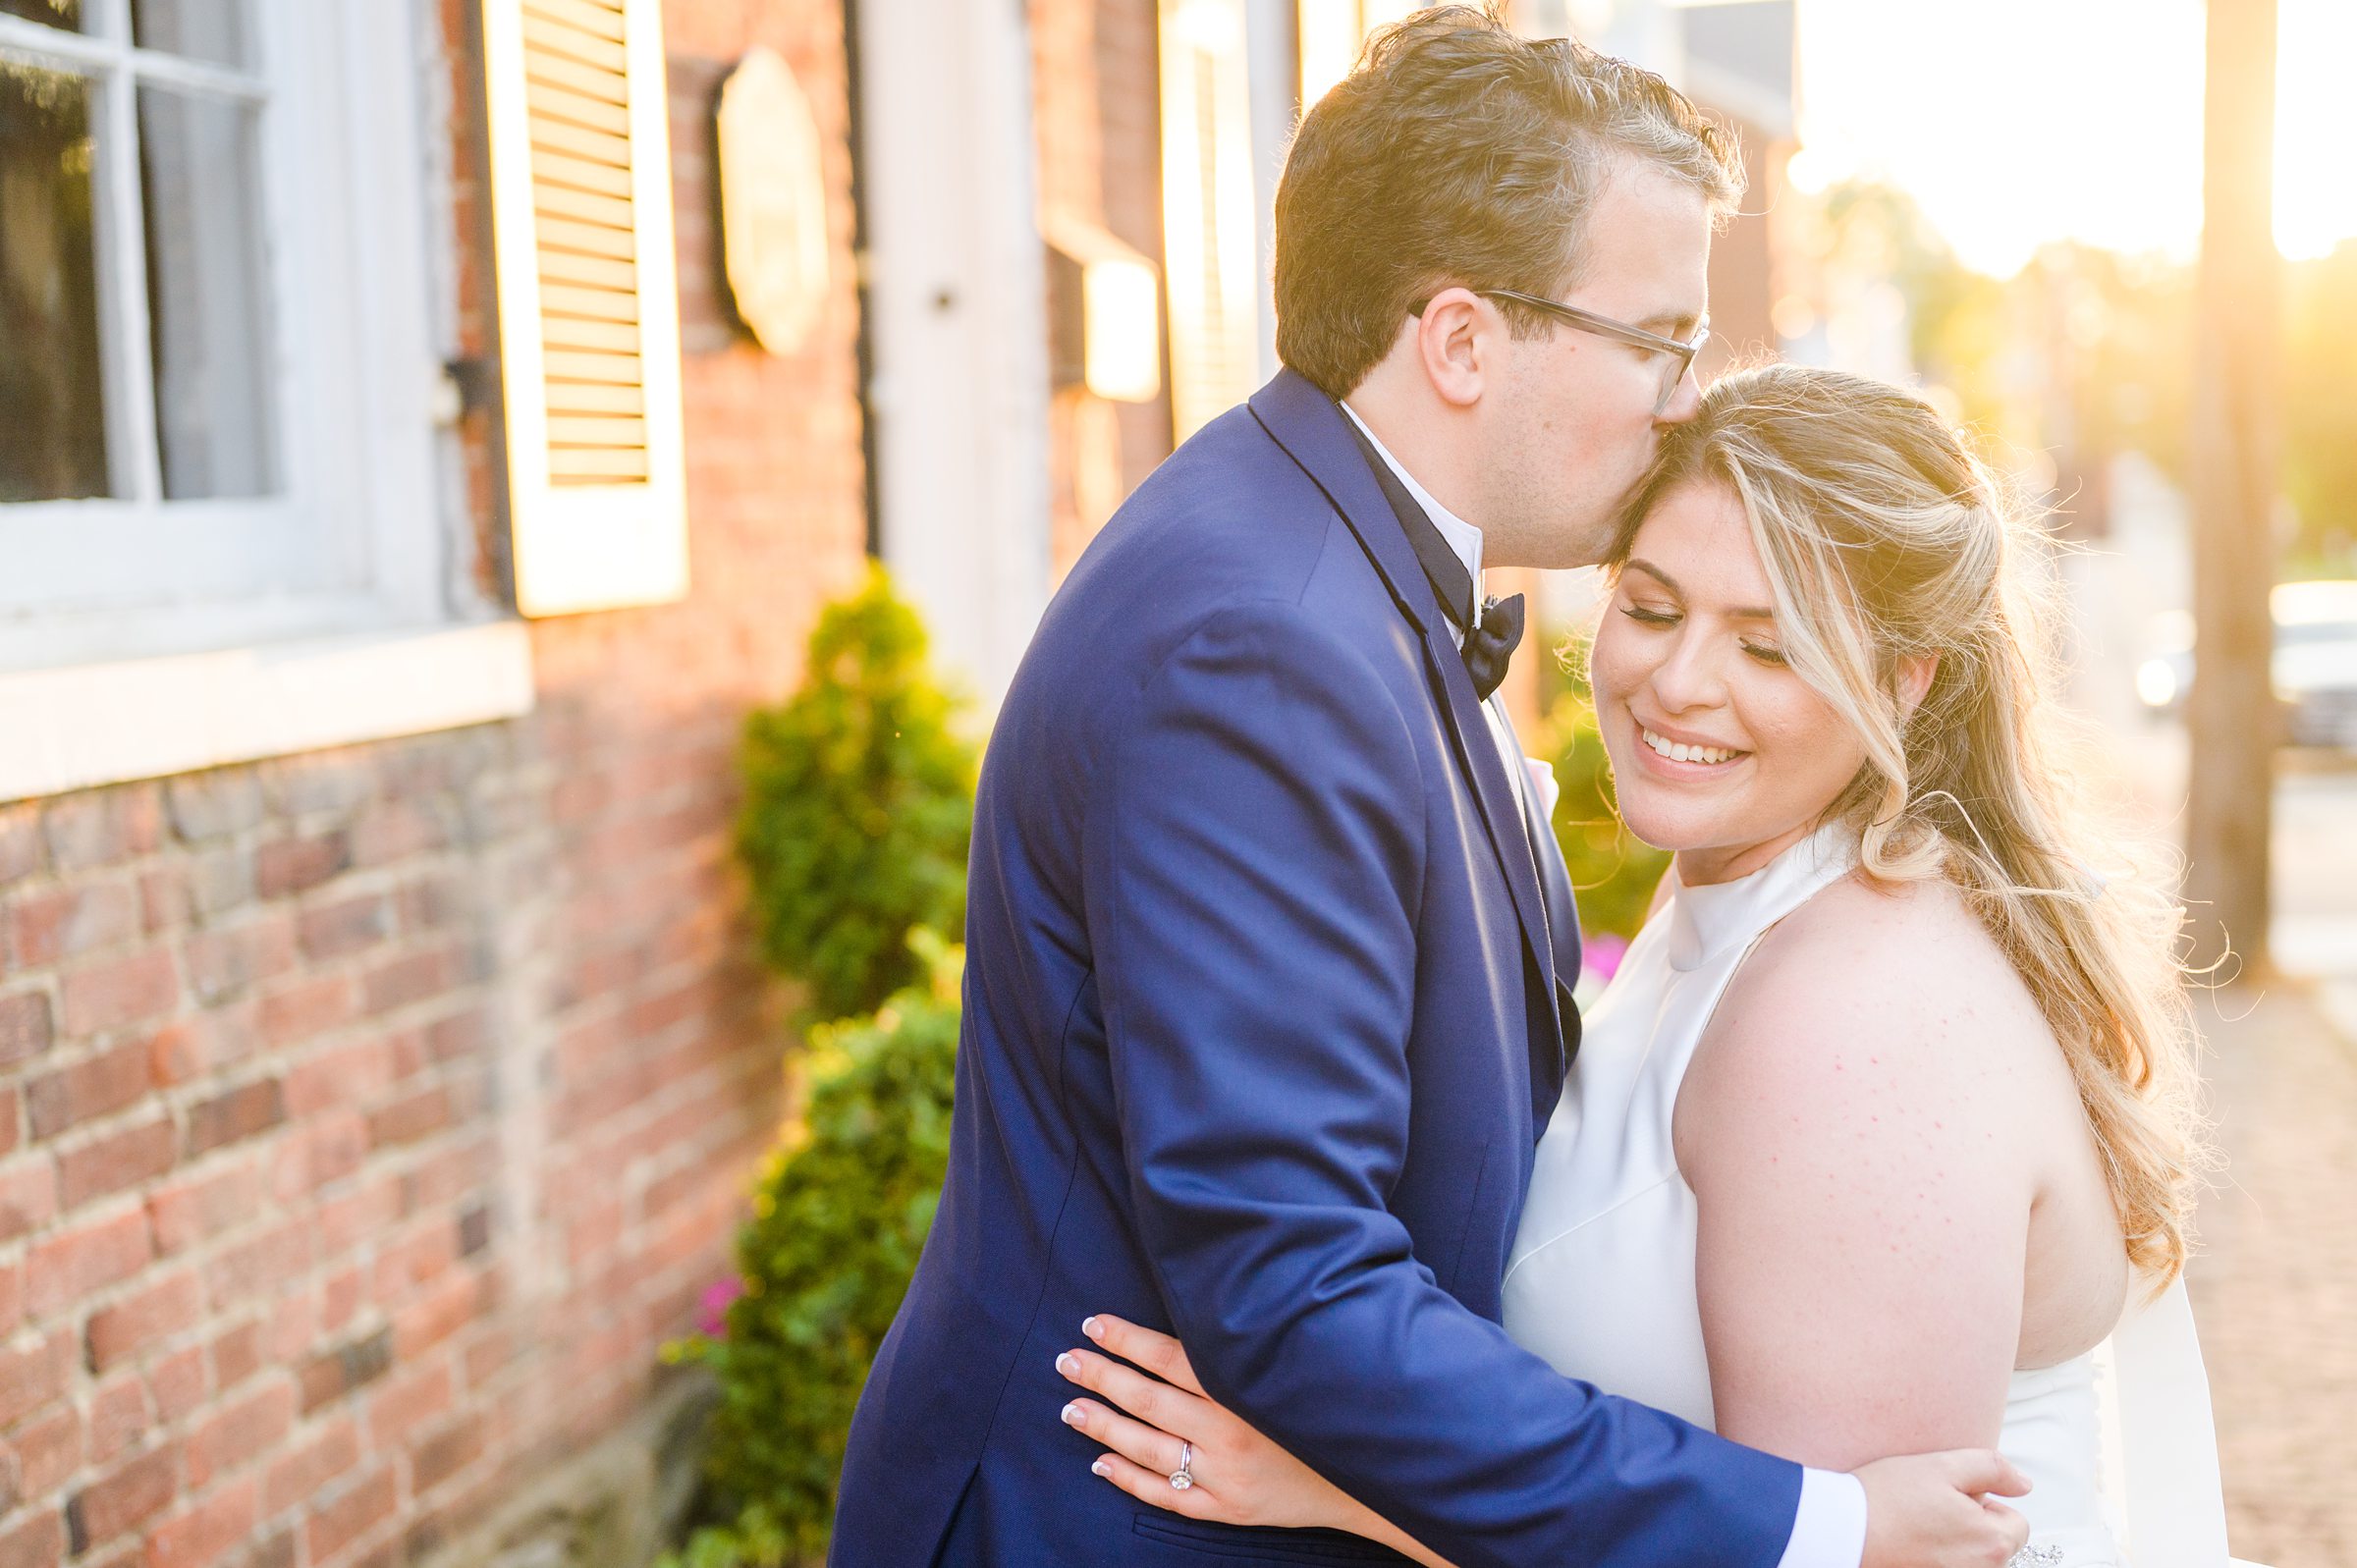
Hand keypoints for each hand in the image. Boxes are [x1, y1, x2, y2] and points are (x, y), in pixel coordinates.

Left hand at [1053, 1314, 1365, 1532]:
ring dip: (1103, 1426)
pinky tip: (1100, 1464)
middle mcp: (1231, 1432)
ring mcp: (1226, 1475)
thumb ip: (1239, 1348)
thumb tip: (1189, 1315)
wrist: (1370, 1474)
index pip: (1169, 1356)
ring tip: (1070, 1409)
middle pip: (1148, 1400)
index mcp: (1244, 1388)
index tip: (1093, 1324)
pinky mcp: (1227, 1509)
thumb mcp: (1290, 1365)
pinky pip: (1166, 1495)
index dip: (1126, 1339)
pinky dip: (1129, 1479)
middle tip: (1066, 1361)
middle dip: (1101, 1378)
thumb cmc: (1327, 1403)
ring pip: (1148, 1449)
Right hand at [1855, 1449, 2033, 1567]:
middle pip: (1994, 1544)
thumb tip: (2023, 1484)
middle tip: (1930, 1510)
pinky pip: (1948, 1565)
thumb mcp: (1942, 1466)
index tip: (1951, 1498)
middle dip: (1971, 1526)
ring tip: (1916, 1527)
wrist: (1841, 1531)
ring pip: (1970, 1557)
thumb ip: (1992, 1469)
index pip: (2016, 1523)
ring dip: (1953, 1543)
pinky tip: (1909, 1545)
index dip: (1985, 1504)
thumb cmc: (1887, 1499)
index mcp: (1992, 1543)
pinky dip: (1934, 1557)